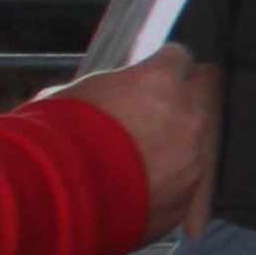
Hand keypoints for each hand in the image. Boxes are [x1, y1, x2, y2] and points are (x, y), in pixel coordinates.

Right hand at [48, 47, 210, 235]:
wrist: (58, 196)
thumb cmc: (57, 137)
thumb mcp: (73, 96)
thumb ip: (104, 91)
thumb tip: (100, 96)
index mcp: (159, 79)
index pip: (178, 58)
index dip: (164, 70)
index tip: (154, 80)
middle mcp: (187, 114)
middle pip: (198, 99)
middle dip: (178, 106)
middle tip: (150, 120)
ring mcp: (193, 158)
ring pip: (197, 145)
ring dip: (175, 148)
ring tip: (139, 162)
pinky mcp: (188, 196)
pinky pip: (186, 184)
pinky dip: (169, 185)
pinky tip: (140, 190)